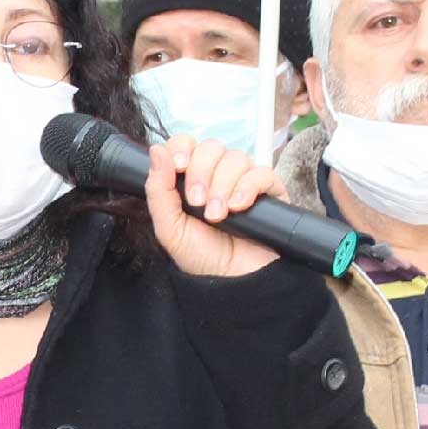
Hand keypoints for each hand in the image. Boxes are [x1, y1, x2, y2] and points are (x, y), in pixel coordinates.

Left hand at [145, 136, 281, 279]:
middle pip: (211, 147)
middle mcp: (218, 176)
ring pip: (236, 158)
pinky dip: (247, 187)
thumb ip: (159, 190)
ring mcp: (245, 182)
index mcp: (191, 179)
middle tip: (198, 202)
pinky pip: (262, 173)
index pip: (187, 144)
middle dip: (201, 172)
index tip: (178, 166)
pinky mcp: (271, 193)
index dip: (182, 148)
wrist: (235, 284)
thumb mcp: (170, 228)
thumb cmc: (202, 258)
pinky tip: (238, 207)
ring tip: (218, 215)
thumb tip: (156, 149)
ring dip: (222, 185)